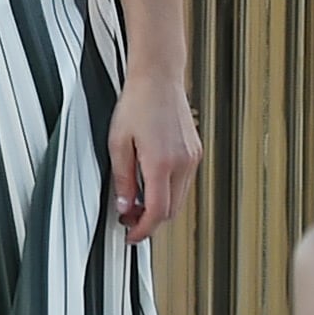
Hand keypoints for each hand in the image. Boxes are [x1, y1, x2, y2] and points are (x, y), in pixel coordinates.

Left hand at [106, 71, 198, 244]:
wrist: (158, 78)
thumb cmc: (136, 103)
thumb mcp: (118, 142)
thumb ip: (122, 178)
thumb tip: (124, 207)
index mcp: (161, 163)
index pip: (157, 212)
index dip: (144, 229)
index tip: (132, 236)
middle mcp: (183, 164)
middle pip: (172, 210)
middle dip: (151, 221)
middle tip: (129, 219)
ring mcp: (192, 159)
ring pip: (179, 198)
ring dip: (160, 206)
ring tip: (136, 201)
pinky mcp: (195, 153)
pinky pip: (183, 182)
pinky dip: (168, 191)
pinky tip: (150, 183)